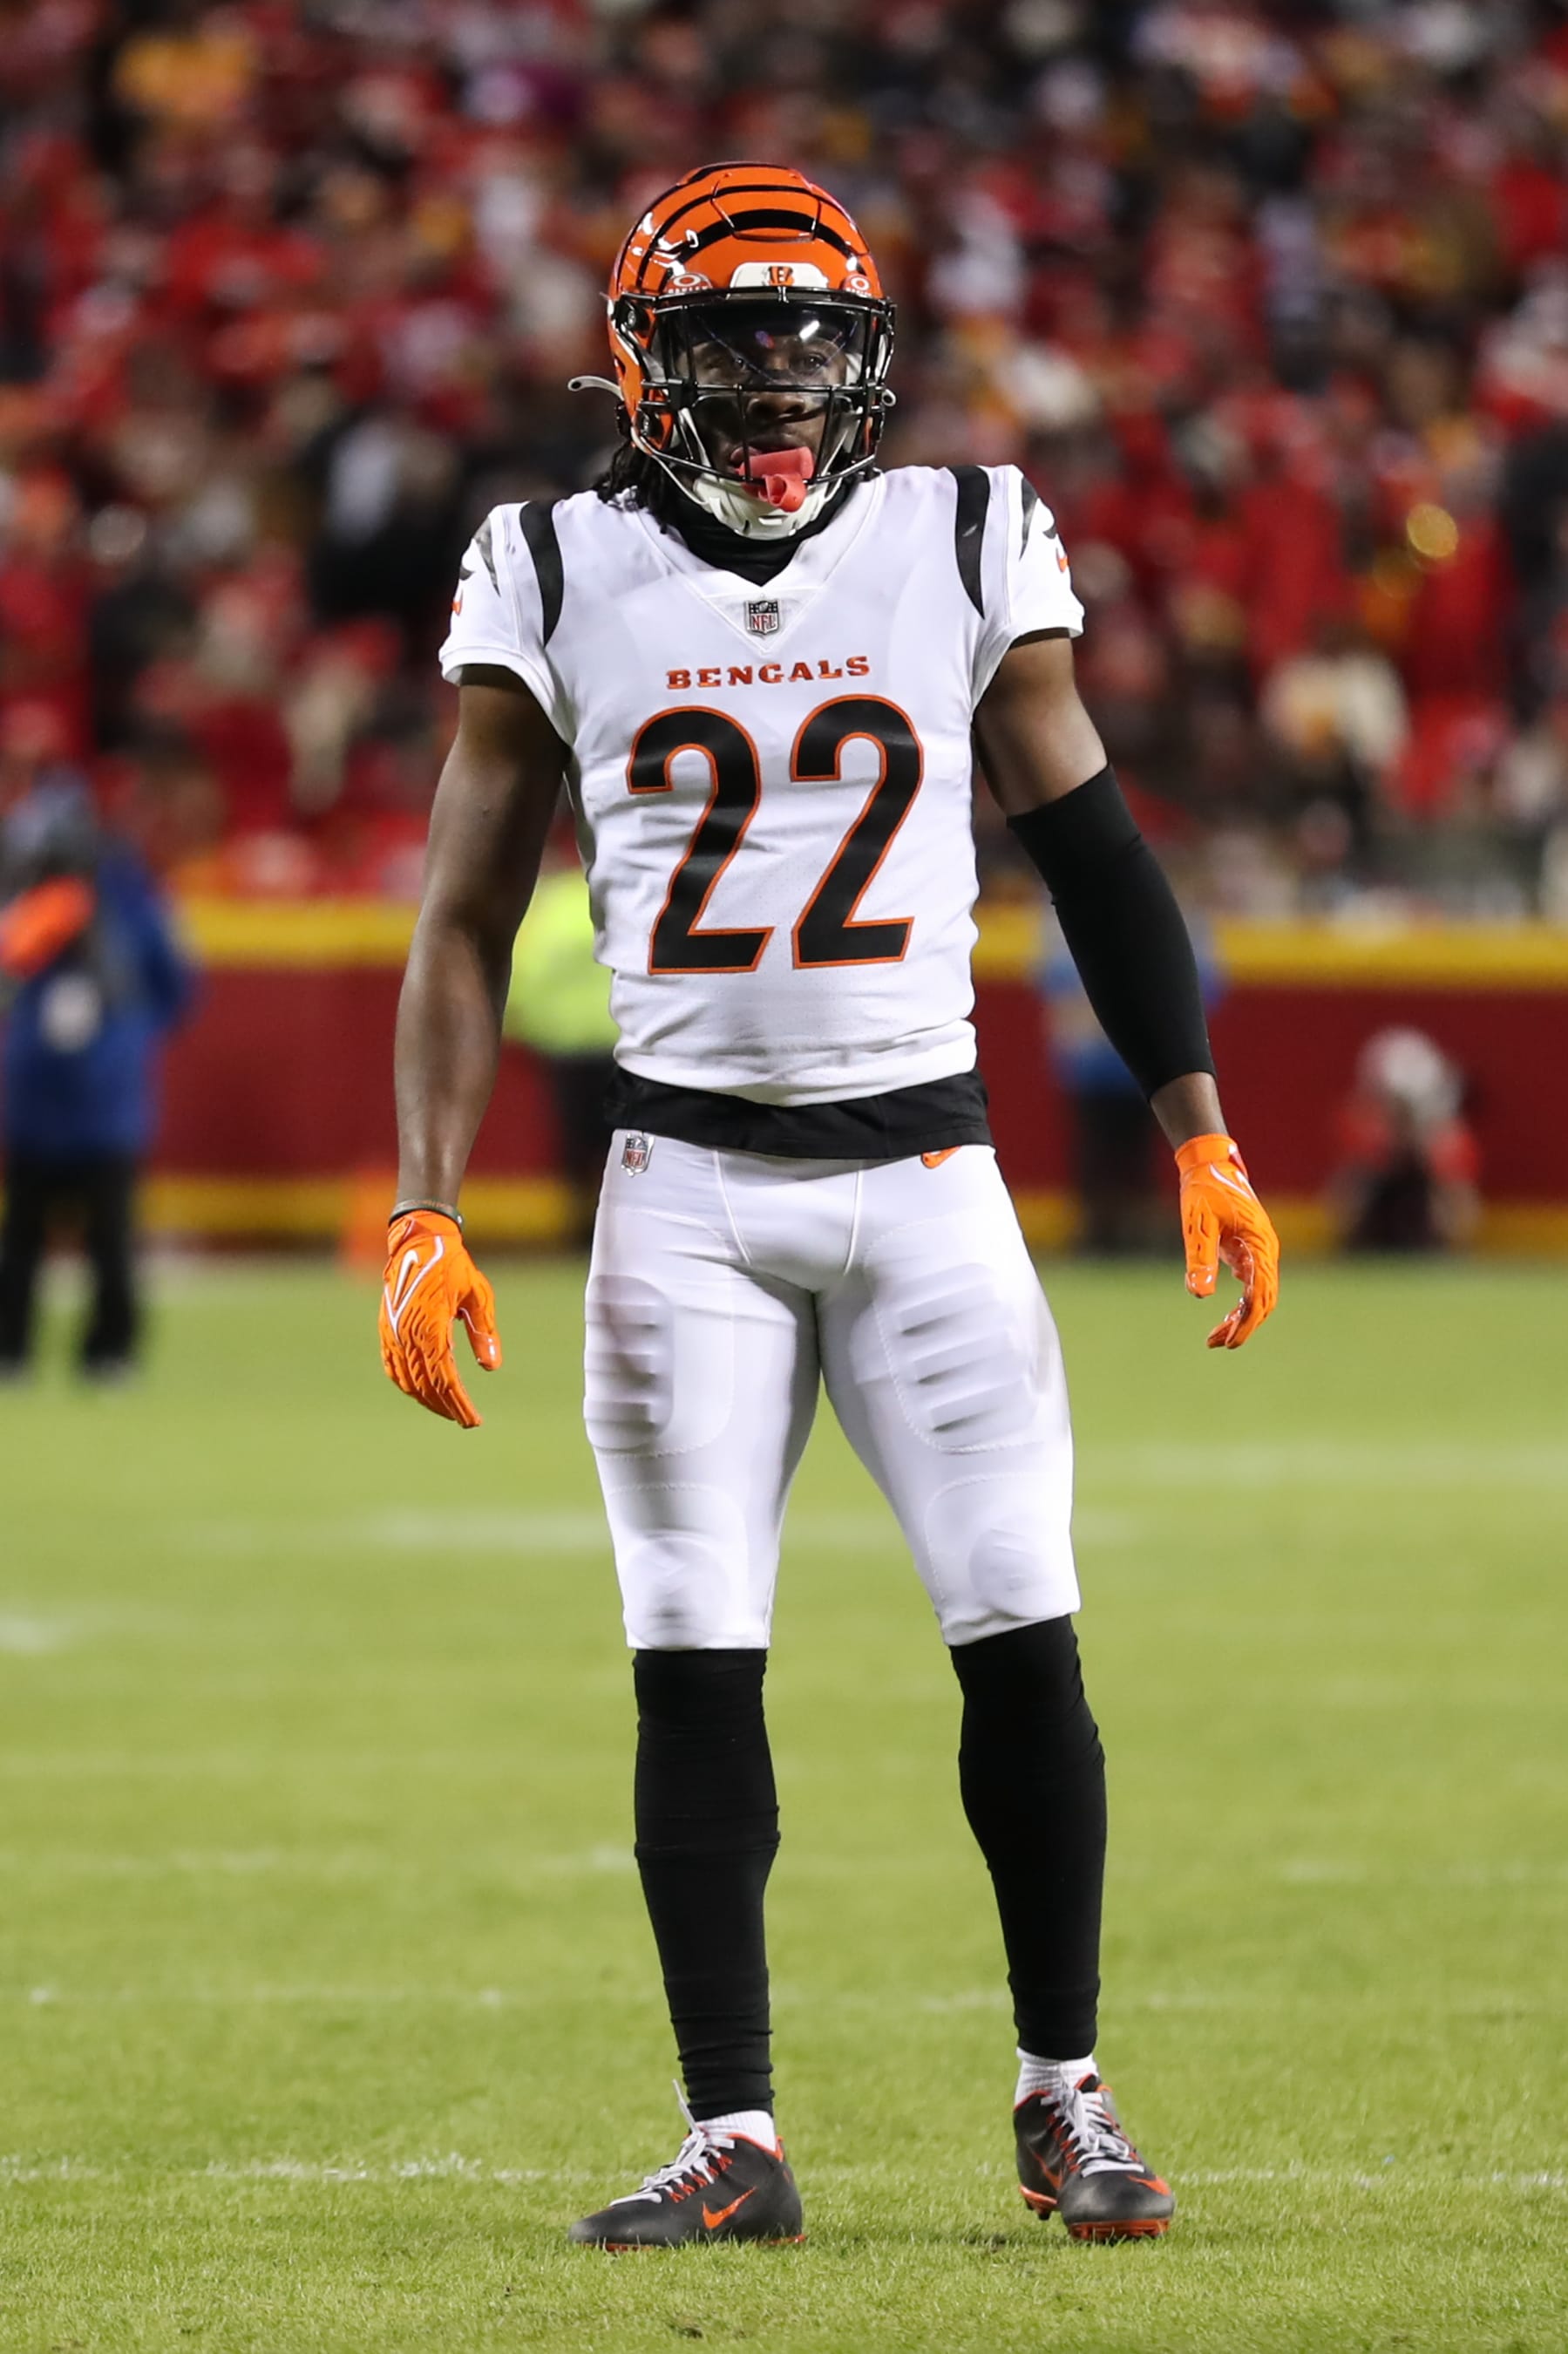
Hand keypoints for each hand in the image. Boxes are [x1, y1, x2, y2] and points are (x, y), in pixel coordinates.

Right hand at [379, 1210, 500, 1426]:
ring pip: (408, 1380)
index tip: (474, 1420)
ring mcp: (393, 1333)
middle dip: (447, 1407)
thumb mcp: (478, 1296)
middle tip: (466, 1420)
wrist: (419, 1241)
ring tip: (448, 1410)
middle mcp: (408, 1334)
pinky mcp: (386, 1330)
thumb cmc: (454, 1266)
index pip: (445, 1378)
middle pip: (426, 1385)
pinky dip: (407, 1384)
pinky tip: (421, 1393)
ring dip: (428, 1400)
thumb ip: (484, 1332)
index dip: (459, 1403)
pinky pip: (393, 1367)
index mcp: (431, 1326)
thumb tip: (491, 1367)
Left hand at [1175, 1133, 1279, 1349]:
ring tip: (1216, 1337)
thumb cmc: (1204, 1190)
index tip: (1228, 1342)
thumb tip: (1200, 1295)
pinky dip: (1240, 1304)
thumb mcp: (1198, 1224)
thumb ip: (1200, 1258)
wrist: (1210, 1163)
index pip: (1260, 1294)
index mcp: (1260, 1244)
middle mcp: (1266, 1250)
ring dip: (1241, 1318)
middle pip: (1263, 1300)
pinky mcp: (1250, 1250)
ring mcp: (1260, 1251)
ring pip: (1258, 1295)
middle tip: (1216, 1343)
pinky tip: (1224, 1317)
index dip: (1246, 1322)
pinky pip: (1252, 1284)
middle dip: (1243, 1326)